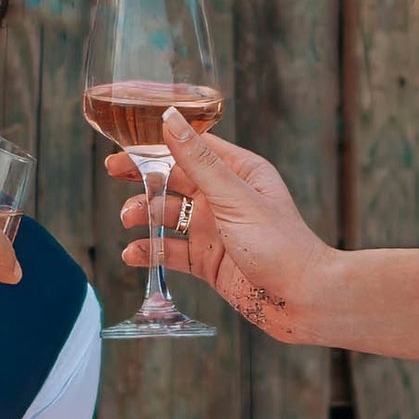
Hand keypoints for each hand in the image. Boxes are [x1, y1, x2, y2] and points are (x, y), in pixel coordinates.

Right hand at [109, 119, 336, 342]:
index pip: (193, 146)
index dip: (159, 142)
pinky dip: (151, 251)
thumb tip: (169, 119)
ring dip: (146, 215)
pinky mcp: (209, 261)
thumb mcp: (234, 197)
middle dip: (146, 178)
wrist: (303, 300)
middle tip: (114, 173)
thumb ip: (198, 161)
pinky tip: (133, 254)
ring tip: (129, 220)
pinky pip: (172, 251)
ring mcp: (216, 230)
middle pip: (176, 179)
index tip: (129, 139)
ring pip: (170, 216)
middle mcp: (226, 197)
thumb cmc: (281, 244)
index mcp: (240, 172)